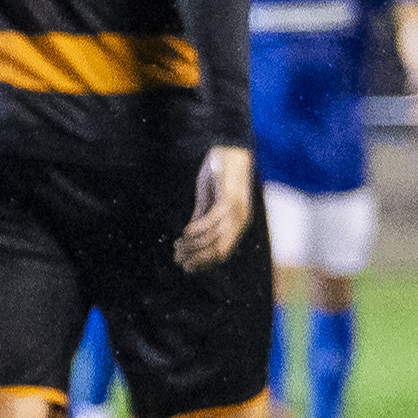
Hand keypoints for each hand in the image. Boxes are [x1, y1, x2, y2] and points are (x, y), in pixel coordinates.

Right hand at [174, 144, 254, 271]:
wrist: (231, 150)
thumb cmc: (220, 174)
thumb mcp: (208, 199)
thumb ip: (202, 216)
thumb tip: (191, 234)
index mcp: (237, 224)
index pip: (222, 254)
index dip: (203, 263)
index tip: (185, 267)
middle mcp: (240, 222)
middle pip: (219, 252)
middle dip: (197, 259)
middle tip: (178, 259)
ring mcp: (236, 212)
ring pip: (214, 239)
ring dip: (193, 245)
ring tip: (178, 245)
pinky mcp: (229, 200)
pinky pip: (212, 221)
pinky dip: (198, 229)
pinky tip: (185, 231)